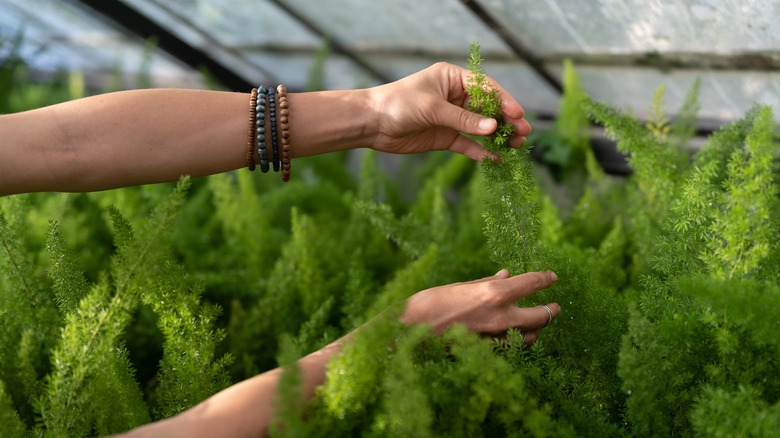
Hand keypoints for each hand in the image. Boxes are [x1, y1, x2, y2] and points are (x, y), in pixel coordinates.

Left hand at [367, 62, 531, 161]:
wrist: (372, 123)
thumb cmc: (399, 104)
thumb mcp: (432, 108)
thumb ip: (463, 120)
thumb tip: (493, 128)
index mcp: (453, 79)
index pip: (486, 88)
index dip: (504, 100)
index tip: (518, 114)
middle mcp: (455, 97)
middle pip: (488, 109)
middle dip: (507, 120)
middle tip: (524, 132)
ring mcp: (451, 118)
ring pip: (481, 128)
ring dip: (498, 137)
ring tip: (517, 146)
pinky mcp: (445, 137)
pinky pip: (468, 145)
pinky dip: (481, 152)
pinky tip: (496, 160)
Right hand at [400, 269, 558, 343]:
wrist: (408, 332)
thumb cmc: (429, 303)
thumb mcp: (460, 286)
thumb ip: (487, 283)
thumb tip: (507, 274)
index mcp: (494, 293)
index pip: (532, 284)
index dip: (545, 279)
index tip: (552, 277)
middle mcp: (500, 317)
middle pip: (540, 317)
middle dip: (551, 311)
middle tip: (556, 307)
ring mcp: (495, 339)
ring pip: (530, 337)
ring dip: (536, 331)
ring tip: (537, 325)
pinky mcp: (487, 354)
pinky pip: (511, 348)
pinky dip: (516, 342)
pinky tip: (514, 337)